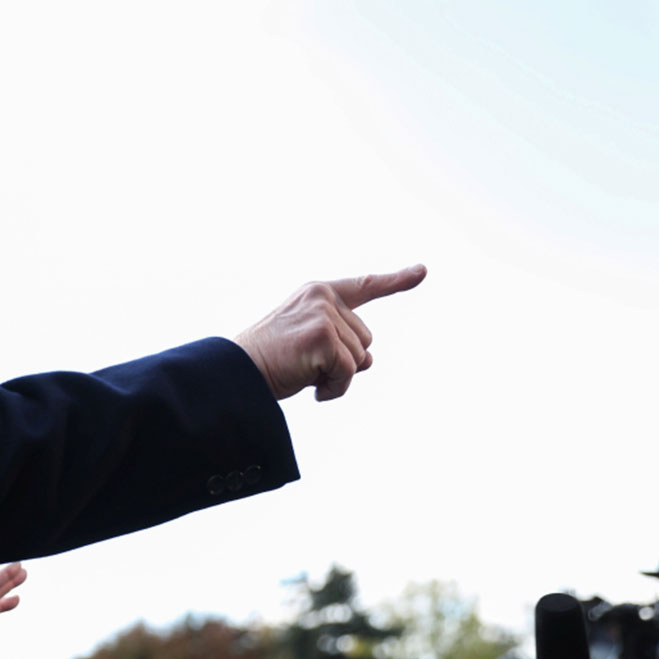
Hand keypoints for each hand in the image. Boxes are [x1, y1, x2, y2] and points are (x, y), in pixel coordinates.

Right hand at [235, 265, 425, 400]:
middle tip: (306, 367)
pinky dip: (333, 387)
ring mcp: (322, 314)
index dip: (395, 281)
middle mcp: (321, 297)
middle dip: (343, 362)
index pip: (363, 286)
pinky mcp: (323, 336)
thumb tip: (368, 359)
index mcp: (316, 293)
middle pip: (365, 339)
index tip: (422, 271)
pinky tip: (310, 387)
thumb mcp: (307, 343)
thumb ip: (340, 342)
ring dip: (336, 377)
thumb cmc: (267, 362)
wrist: (236, 373)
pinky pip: (349, 372)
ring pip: (359, 358)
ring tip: (303, 375)